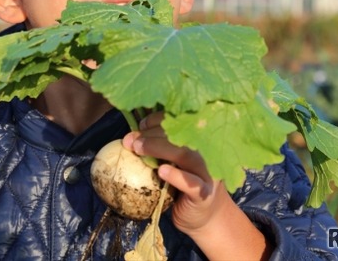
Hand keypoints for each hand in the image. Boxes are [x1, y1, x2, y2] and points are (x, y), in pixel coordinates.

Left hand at [122, 111, 227, 233]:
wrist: (203, 216)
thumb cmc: (182, 184)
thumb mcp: (172, 163)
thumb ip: (159, 149)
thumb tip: (131, 137)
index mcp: (197, 141)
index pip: (178, 122)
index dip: (157, 120)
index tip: (139, 125)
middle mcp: (205, 153)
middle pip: (179, 136)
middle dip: (152, 135)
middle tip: (131, 140)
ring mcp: (207, 173)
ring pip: (185, 155)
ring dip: (159, 149)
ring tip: (139, 149)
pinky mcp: (204, 193)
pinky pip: (192, 183)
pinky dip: (177, 176)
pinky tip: (161, 171)